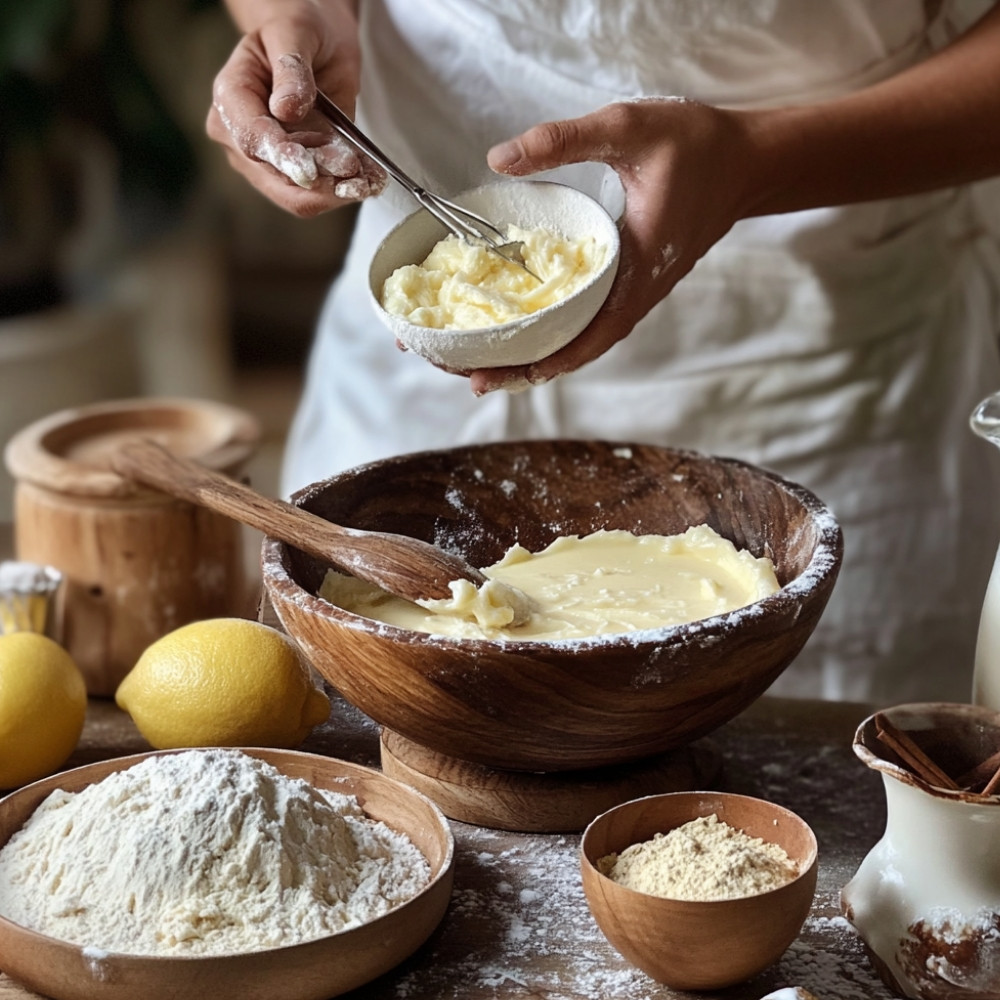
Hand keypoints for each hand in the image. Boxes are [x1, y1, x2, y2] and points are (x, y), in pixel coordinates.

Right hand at [206, 1, 385, 216]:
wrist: (314, 39)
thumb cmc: (299, 27)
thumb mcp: (296, 31)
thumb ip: (290, 68)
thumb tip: (285, 109)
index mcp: (231, 97)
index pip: (251, 139)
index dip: (282, 157)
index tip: (310, 169)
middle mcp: (240, 136)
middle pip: (276, 179)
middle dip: (319, 182)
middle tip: (358, 171)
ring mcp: (264, 161)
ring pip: (300, 196)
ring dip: (338, 190)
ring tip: (369, 177)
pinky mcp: (293, 173)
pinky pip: (318, 194)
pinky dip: (345, 190)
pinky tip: (368, 179)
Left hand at [468, 99, 755, 393]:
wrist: (748, 161)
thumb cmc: (697, 146)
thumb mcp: (629, 128)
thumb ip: (564, 141)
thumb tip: (498, 158)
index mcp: (638, 271)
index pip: (588, 335)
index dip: (541, 360)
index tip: (496, 374)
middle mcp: (637, 295)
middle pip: (576, 349)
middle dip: (523, 367)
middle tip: (469, 376)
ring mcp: (636, 293)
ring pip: (582, 340)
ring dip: (536, 355)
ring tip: (486, 363)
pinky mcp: (632, 284)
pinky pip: (591, 321)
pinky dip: (556, 333)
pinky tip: (524, 331)